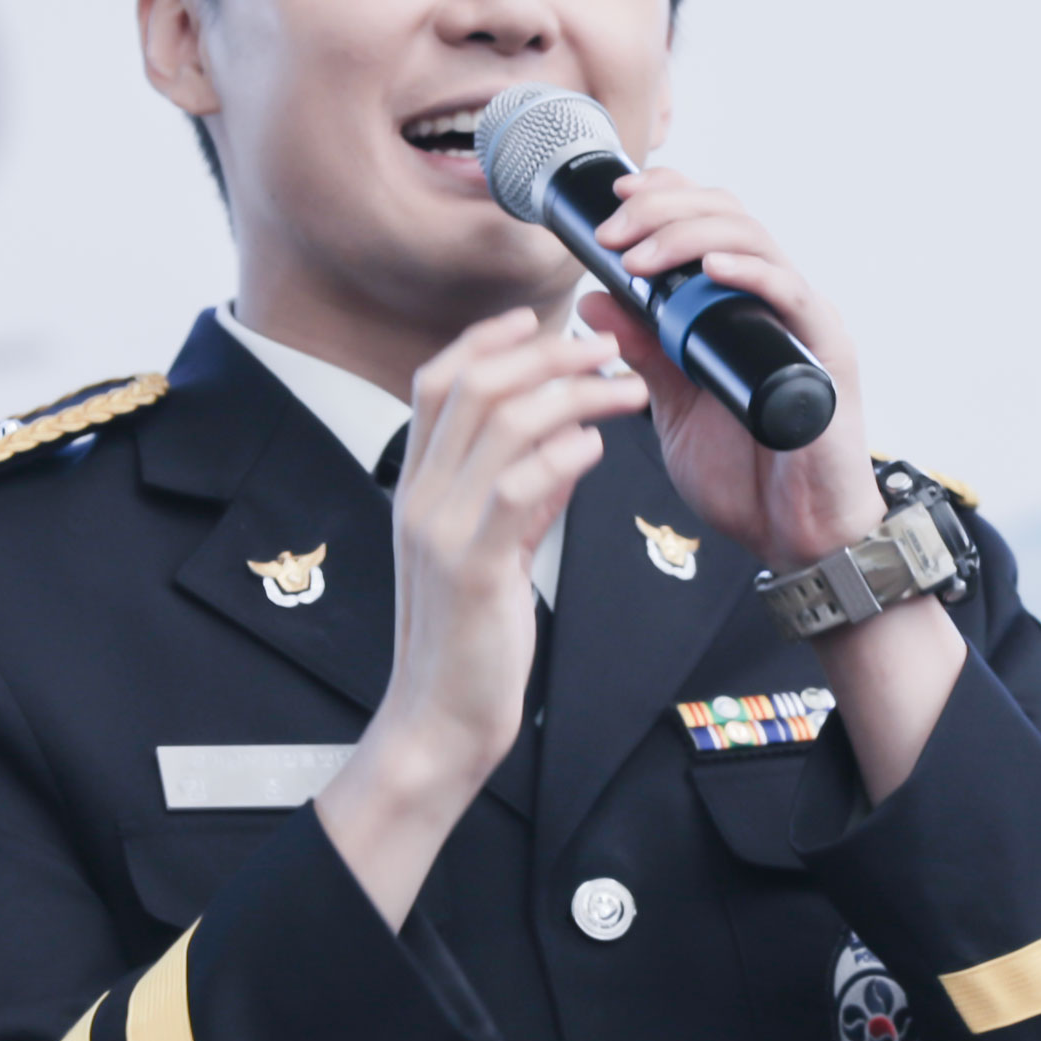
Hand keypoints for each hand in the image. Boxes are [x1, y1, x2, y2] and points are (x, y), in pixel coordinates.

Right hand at [315, 309, 648, 926]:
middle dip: (544, 353)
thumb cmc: (469, 638)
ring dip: (570, 393)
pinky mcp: (472, 569)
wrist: (439, 720)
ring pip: (499, 424)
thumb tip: (569, 439)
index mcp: (418, 487)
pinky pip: (516, 489)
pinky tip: (598, 446)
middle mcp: (419, 496)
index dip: (488, 340)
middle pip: (471, 385)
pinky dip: (562, 455)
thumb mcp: (494, 549)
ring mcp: (440, 530)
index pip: (437, 381)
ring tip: (622, 389)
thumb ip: (523, 494)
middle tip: (604, 349)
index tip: (540, 320)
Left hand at [582, 170, 964, 801]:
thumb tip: (592, 302)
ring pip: (754, 238)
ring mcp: (804, 322)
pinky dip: (749, 273)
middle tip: (613, 230)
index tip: (614, 201)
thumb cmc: (751, 476)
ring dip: (689, 235)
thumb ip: (641, 354)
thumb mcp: (672, 408)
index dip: (665, 197)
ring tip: (640, 254)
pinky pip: (791, 294)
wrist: (798, 540)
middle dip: (663, 209)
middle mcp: (777, 302)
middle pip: (728, 213)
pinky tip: (709, 270)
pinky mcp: (826, 353)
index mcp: (742, 308)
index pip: (710, 221)